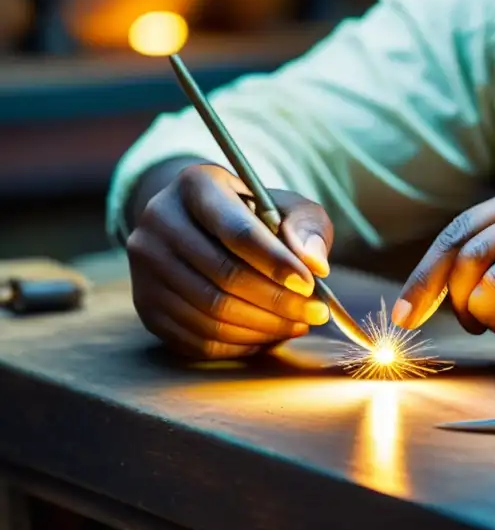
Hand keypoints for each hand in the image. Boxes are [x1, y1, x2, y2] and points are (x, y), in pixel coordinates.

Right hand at [126, 163, 334, 358]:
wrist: (201, 225)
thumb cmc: (254, 214)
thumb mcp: (287, 206)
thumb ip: (307, 226)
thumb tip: (315, 264)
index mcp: (195, 185)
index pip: (236, 231)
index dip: (276, 262)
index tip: (310, 284)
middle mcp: (158, 221)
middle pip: (224, 276)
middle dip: (278, 301)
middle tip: (316, 312)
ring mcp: (144, 267)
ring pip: (210, 312)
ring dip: (264, 326)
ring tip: (298, 323)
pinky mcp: (145, 306)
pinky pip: (196, 339)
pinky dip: (240, 344)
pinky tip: (269, 335)